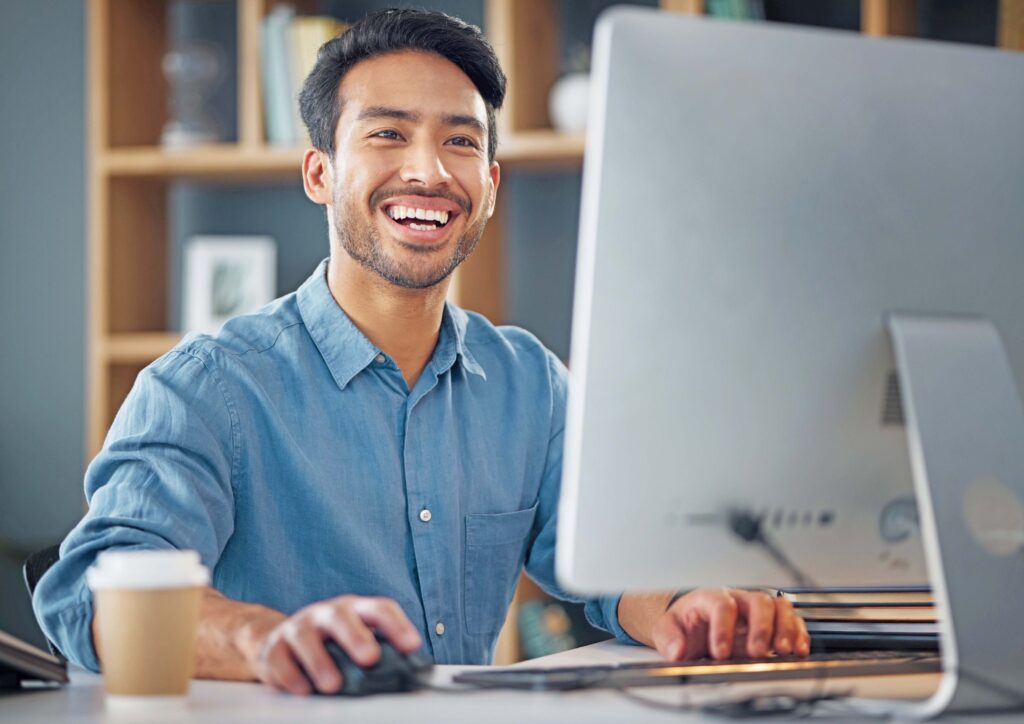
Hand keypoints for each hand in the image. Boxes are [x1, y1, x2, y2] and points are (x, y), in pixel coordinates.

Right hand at [247, 595, 422, 694]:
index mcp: (354, 610)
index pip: (379, 609)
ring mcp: (297, 628)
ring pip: (306, 638)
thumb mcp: (354, 642)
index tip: (412, 646)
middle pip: (341, 616)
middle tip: (370, 658)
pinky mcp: (273, 648)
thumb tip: (408, 676)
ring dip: (320, 661)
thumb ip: (378, 654)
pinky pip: (279, 659)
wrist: (278, 642)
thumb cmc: (328, 645)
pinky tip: (303, 689)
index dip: (397, 625)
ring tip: (333, 684)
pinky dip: (291, 676)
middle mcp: (326, 614)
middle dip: (356, 636)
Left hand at [652, 587, 809, 660]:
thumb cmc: (685, 623)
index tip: (720, 652)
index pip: (721, 604)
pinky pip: (791, 621)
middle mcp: (737, 600)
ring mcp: (755, 611)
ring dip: (784, 628)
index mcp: (710, 598)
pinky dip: (799, 634)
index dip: (723, 629)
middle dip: (760, 627)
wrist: (693, 622)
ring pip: (779, 607)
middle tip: (756, 652)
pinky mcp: (770, 623)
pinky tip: (799, 650)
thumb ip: (668, 638)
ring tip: (783, 650)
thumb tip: (676, 650)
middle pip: (757, 601)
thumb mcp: (666, 628)